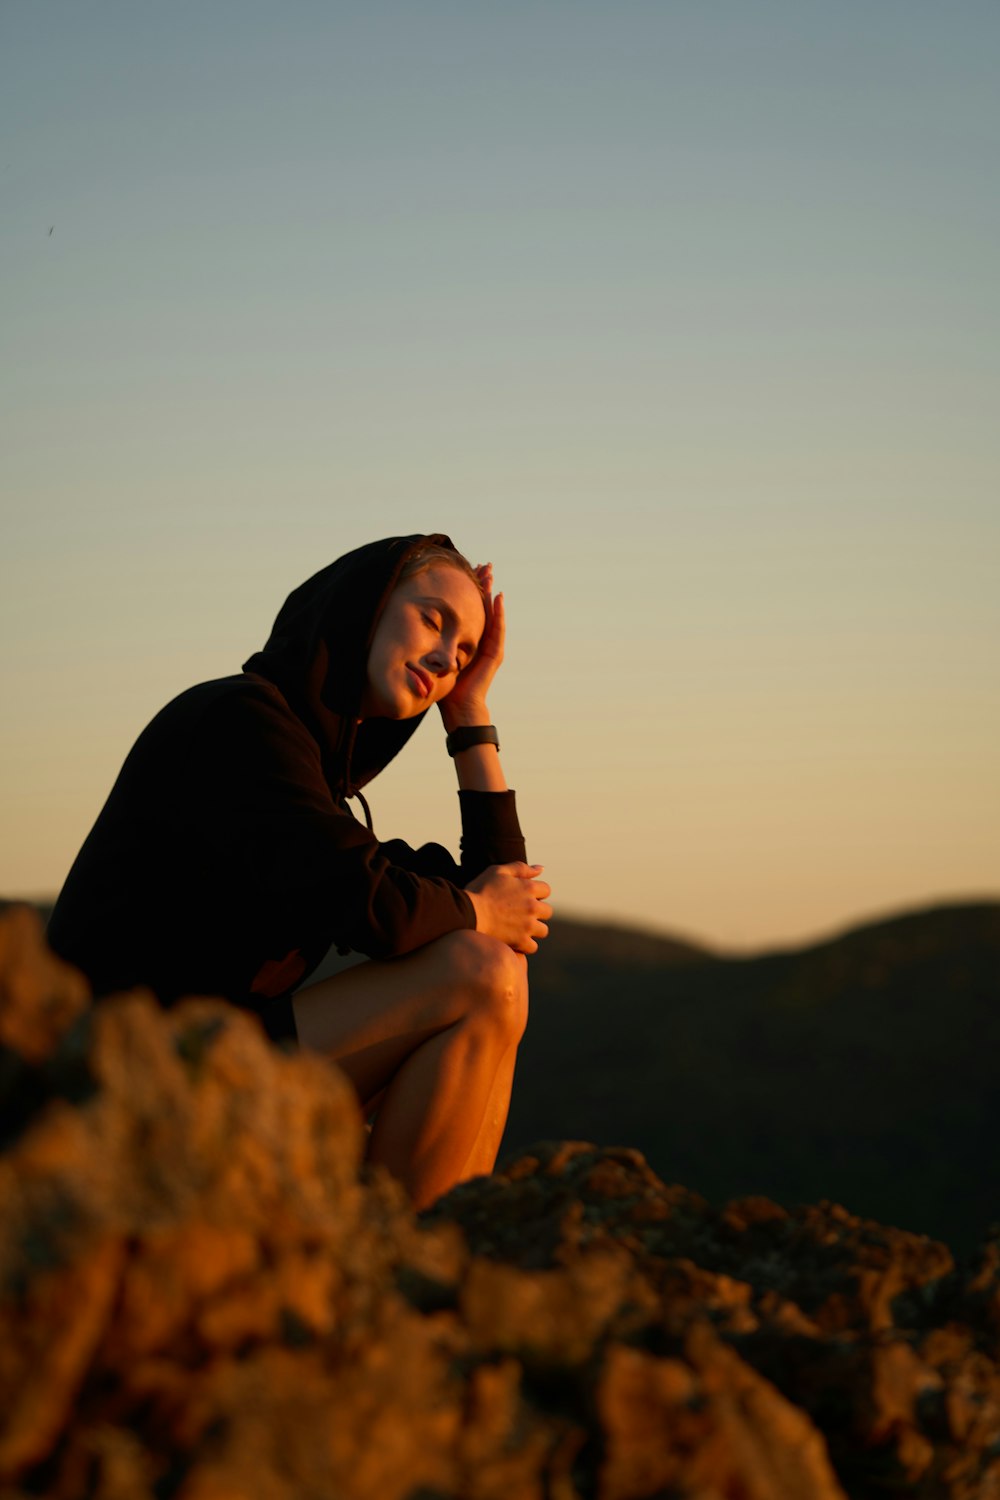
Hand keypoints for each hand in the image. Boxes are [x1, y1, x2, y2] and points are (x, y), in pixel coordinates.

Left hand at [440, 563, 503, 730]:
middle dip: (483, 585)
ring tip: (491, 574)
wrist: (459, 708)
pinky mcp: (494, 654)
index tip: (466, 571)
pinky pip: (497, 629)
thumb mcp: (435, 656)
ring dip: (491, 593)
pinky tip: (497, 597)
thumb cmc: (444, 686)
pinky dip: (498, 613)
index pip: (470, 608)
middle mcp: (481, 639)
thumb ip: (430, 643)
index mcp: (468, 638)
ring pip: (492, 613)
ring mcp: (490, 646)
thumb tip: (408, 626)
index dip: (469, 590)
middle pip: (484, 606)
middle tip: (484, 564)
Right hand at [466, 862, 552, 954]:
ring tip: (519, 928)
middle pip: (548, 911)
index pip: (546, 890)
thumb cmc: (480, 890)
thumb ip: (521, 868)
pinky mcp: (520, 941)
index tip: (523, 897)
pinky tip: (516, 941)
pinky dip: (526, 945)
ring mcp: (528, 925)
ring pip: (543, 930)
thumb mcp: (498, 871)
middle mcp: (532, 906)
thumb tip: (540, 869)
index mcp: (529, 888)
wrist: (467, 913)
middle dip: (537, 912)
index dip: (536, 893)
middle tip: (521, 913)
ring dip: (534, 929)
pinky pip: (533, 947)